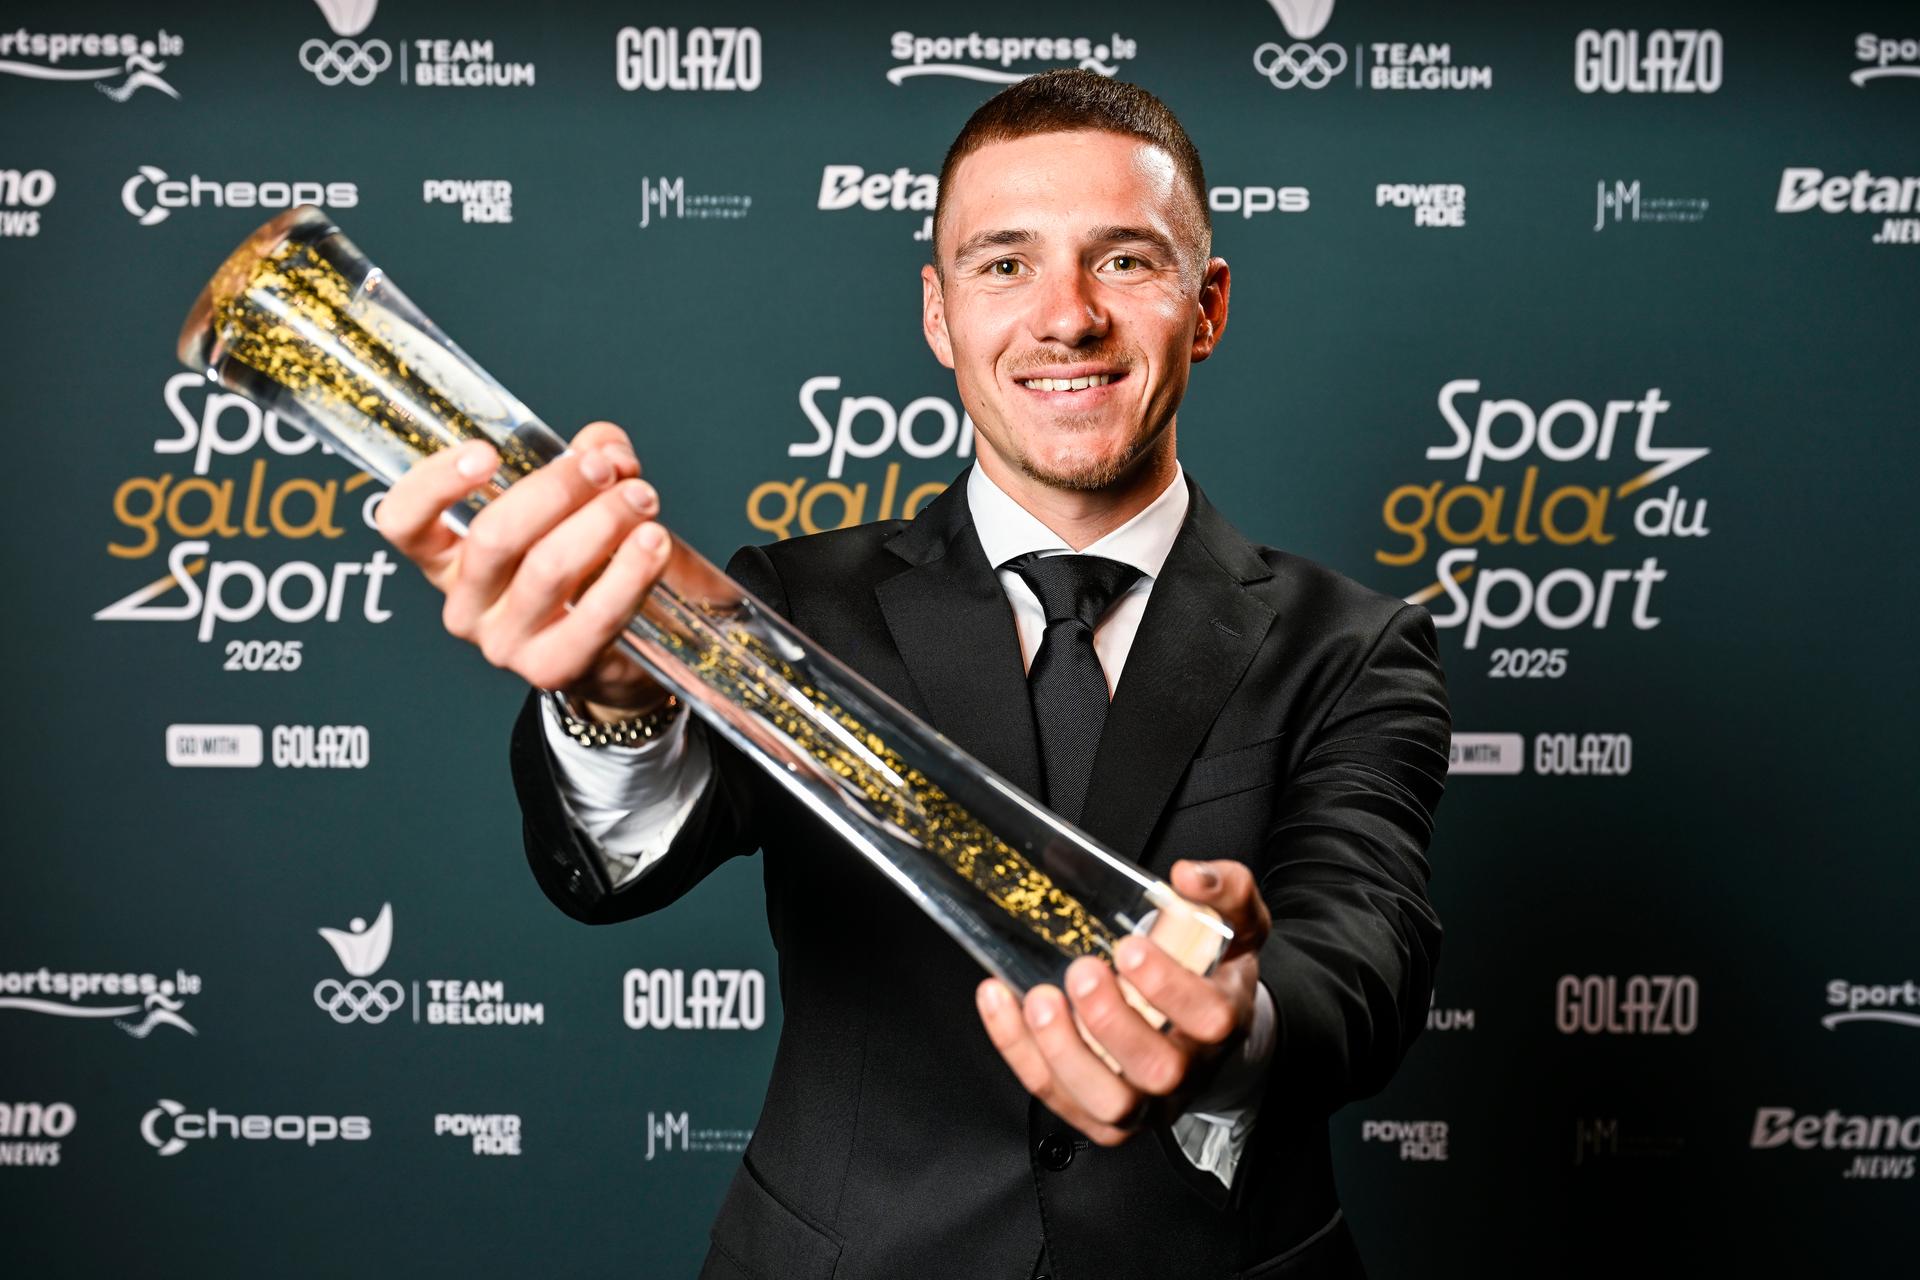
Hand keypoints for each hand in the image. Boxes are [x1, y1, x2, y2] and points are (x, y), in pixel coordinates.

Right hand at [374, 421, 673, 711]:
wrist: (623, 649)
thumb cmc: (589, 565)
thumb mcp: (579, 501)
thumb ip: (589, 460)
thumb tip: (604, 446)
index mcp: (448, 556)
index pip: (404, 522)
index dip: (435, 483)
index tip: (486, 452)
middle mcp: (465, 603)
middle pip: (494, 536)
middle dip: (558, 489)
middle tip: (605, 468)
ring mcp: (503, 642)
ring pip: (547, 568)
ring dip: (603, 521)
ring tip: (642, 499)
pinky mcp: (552, 669)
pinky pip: (593, 617)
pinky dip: (630, 572)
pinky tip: (653, 543)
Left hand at [975, 859, 1270, 1145]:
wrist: (1206, 1037)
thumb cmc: (1212, 974)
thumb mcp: (1234, 923)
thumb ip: (1225, 890)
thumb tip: (1190, 877)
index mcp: (1222, 1020)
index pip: (1210, 1018)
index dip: (1169, 987)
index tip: (1130, 948)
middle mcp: (1187, 1069)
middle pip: (1158, 1069)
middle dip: (1112, 1021)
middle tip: (1082, 972)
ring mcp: (1145, 1101)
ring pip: (1108, 1102)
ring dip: (1064, 1051)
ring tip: (1039, 1000)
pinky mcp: (1100, 1114)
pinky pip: (1057, 1096)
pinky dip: (1019, 1051)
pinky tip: (1000, 1002)